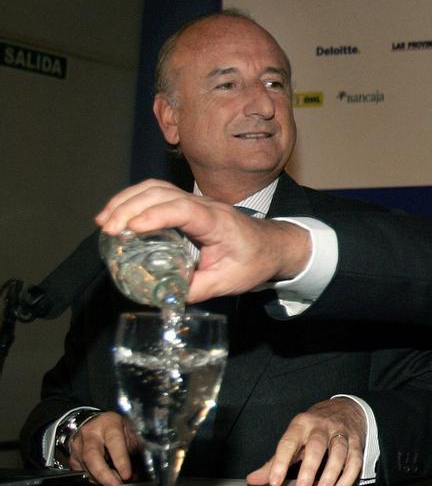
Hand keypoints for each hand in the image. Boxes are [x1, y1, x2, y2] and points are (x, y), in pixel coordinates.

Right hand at [66, 411, 140, 485]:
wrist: (95, 422)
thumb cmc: (116, 428)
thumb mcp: (130, 431)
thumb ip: (135, 449)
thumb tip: (138, 473)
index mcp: (109, 424)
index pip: (114, 443)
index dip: (121, 460)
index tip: (127, 475)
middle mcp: (90, 434)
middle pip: (92, 456)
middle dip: (103, 474)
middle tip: (115, 485)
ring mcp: (77, 445)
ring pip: (85, 466)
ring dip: (99, 478)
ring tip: (113, 483)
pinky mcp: (72, 456)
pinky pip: (80, 472)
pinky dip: (92, 479)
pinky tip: (102, 480)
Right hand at [95, 179, 310, 301]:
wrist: (274, 245)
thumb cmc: (254, 261)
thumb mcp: (229, 281)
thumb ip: (197, 289)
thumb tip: (163, 297)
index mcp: (217, 222)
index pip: (183, 209)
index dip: (155, 215)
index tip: (130, 229)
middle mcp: (204, 206)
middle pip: (161, 193)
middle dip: (130, 207)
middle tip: (107, 229)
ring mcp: (196, 202)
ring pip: (156, 188)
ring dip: (127, 200)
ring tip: (104, 221)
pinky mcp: (189, 205)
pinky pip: (158, 194)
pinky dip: (134, 200)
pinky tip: (117, 216)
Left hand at [246, 398, 367, 485]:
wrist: (344, 408)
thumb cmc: (314, 427)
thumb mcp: (293, 438)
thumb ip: (274, 461)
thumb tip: (254, 480)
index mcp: (301, 425)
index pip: (288, 443)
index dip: (281, 463)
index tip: (274, 482)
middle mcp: (321, 427)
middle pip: (316, 446)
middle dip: (309, 468)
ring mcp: (340, 433)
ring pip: (339, 451)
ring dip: (332, 472)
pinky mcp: (356, 442)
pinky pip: (355, 459)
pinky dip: (349, 476)